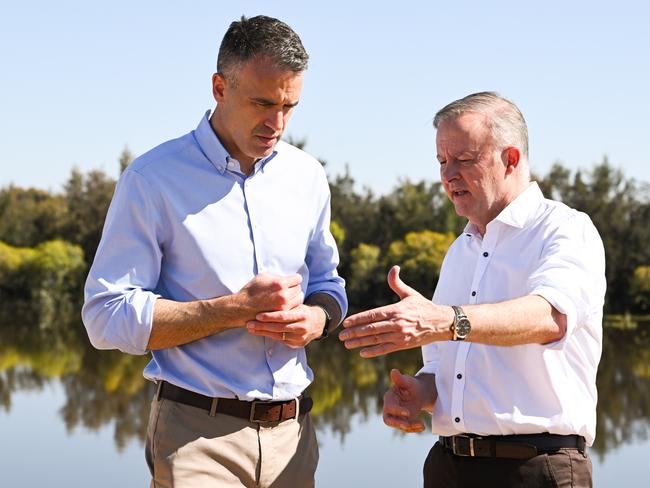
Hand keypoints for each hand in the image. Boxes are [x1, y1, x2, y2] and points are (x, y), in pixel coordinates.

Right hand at [235, 273, 303, 317]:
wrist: (242, 307)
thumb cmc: (251, 290)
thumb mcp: (263, 277)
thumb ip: (277, 276)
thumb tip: (287, 277)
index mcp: (280, 283)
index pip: (298, 279)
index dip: (294, 279)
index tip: (290, 281)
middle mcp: (284, 295)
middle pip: (299, 289)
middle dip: (294, 288)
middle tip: (288, 289)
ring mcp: (284, 307)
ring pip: (299, 300)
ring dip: (295, 298)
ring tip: (288, 297)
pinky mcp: (282, 315)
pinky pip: (294, 308)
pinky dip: (292, 306)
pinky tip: (286, 304)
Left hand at [246, 304, 325, 346]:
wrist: (317, 323)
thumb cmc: (302, 311)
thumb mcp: (298, 305)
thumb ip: (287, 303)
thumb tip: (271, 294)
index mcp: (302, 314)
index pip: (283, 316)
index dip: (270, 316)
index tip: (257, 315)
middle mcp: (302, 327)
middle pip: (279, 327)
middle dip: (262, 326)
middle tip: (249, 324)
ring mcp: (300, 337)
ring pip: (278, 336)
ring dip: (263, 332)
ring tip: (251, 329)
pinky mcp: (297, 344)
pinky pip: (281, 341)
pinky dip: (270, 336)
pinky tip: (261, 333)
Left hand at [338, 265, 453, 356]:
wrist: (441, 323)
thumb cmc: (423, 307)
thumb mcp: (410, 293)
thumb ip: (397, 282)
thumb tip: (394, 268)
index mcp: (396, 310)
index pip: (373, 315)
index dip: (358, 319)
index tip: (346, 322)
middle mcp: (397, 324)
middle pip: (371, 329)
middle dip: (354, 332)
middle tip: (341, 335)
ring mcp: (400, 336)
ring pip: (376, 340)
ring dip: (360, 342)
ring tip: (347, 344)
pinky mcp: (403, 345)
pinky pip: (385, 349)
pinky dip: (373, 352)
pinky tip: (362, 352)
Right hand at [383, 369, 427, 432]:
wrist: (419, 393)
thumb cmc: (411, 385)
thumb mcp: (408, 381)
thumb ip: (400, 379)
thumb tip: (393, 371)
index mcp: (389, 397)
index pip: (389, 407)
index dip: (397, 411)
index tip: (408, 413)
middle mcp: (389, 408)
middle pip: (388, 420)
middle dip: (398, 423)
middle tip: (408, 425)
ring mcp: (395, 416)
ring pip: (399, 425)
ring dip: (410, 427)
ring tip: (422, 425)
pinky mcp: (402, 422)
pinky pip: (406, 428)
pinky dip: (414, 429)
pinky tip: (422, 426)